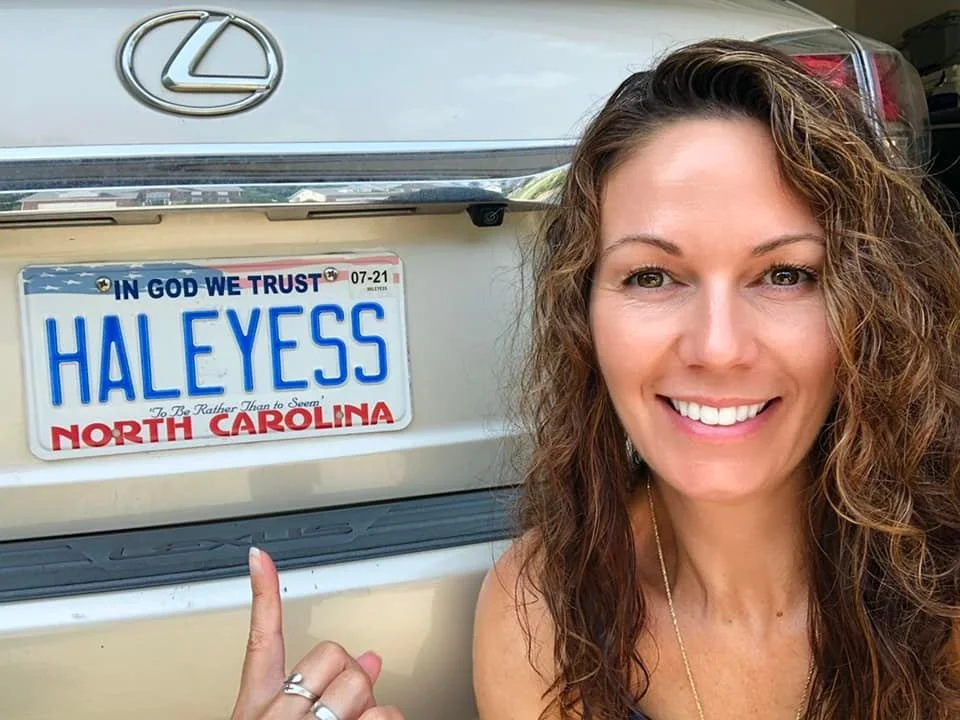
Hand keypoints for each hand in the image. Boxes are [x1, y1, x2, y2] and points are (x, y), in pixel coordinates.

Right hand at [230, 547, 403, 719]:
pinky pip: (385, 712)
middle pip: (331, 651)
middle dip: (347, 676)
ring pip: (360, 681)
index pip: (261, 637)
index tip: (260, 555)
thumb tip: (372, 658)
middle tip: (341, 711)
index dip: (263, 592)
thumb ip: (324, 691)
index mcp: (258, 705)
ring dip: (366, 706)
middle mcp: (279, 713)